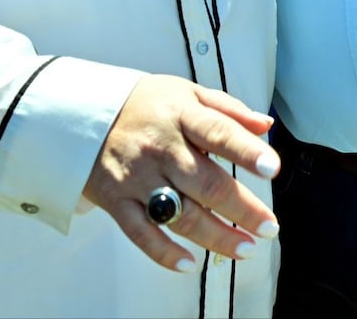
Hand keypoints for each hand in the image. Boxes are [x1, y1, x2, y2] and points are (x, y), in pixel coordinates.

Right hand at [82, 74, 279, 272]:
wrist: (84, 113)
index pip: (218, 132)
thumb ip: (228, 109)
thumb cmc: (147, 104)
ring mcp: (137, 177)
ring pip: (180, 214)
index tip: (272, 168)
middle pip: (205, 183)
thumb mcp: (187, 93)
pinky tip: (191, 264)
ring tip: (246, 248)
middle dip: (242, 209)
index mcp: (181, 114)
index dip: (246, 151)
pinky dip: (165, 253)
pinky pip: (141, 233)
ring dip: (217, 237)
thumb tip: (265, 124)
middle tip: (269, 227)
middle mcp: (161, 147)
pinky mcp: (117, 200)